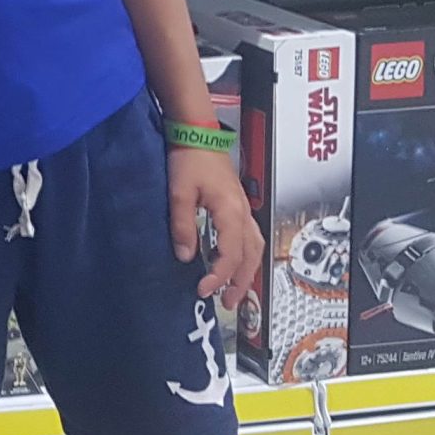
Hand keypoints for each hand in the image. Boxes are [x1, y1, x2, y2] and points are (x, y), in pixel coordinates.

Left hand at [169, 146, 262, 309]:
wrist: (197, 131)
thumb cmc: (189, 157)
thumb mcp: (179, 193)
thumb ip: (183, 226)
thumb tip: (185, 256)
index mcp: (231, 211)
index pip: (230, 254)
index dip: (219, 276)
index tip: (203, 290)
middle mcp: (243, 212)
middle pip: (251, 256)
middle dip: (241, 282)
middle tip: (228, 303)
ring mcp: (243, 208)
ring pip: (255, 247)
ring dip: (247, 271)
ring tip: (236, 290)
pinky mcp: (238, 204)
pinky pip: (250, 236)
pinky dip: (245, 255)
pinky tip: (234, 261)